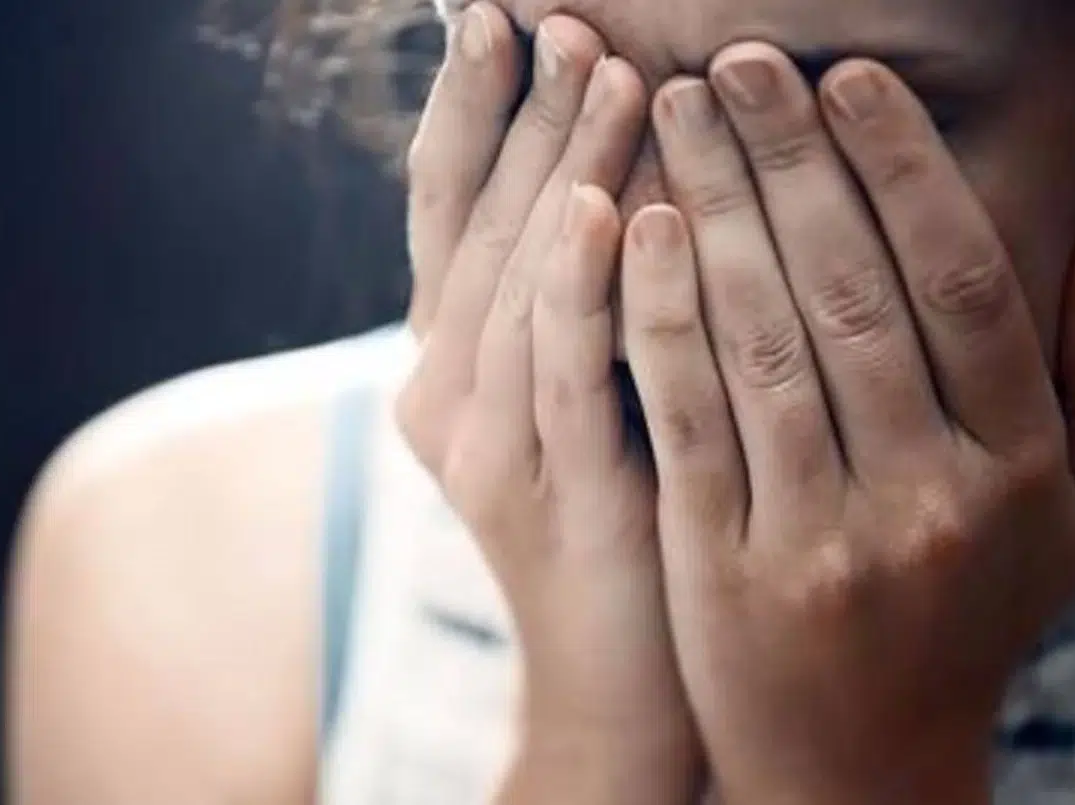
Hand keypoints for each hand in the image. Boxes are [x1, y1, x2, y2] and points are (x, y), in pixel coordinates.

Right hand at [398, 4, 699, 801]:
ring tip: (602, 72)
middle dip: (518, 115)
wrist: (628, 675)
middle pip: (474, 227)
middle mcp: (442, 389)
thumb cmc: (632, 510)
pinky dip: (574, 288)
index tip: (500, 13)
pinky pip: (558, 375)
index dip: (468, 108)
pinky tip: (604, 209)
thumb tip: (629, 163)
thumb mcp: (594, 385)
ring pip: (512, 285)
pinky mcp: (542, 494)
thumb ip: (587, 293)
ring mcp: (481, 445)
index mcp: (449, 356)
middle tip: (560, 17)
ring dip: (555, 173)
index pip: (447, 209)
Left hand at [617, 42, 1074, 804]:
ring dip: (714, 212)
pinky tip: (632, 231)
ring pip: (762, 342)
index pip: (961, 284)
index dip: (901, 170)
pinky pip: (689, 419)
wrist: (861, 765)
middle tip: (736, 66)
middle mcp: (930, 497)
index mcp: (1021, 468)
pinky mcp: (724, 567)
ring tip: (670, 115)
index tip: (847, 80)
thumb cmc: (964, 618)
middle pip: (850, 293)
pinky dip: (660, 316)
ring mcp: (821, 536)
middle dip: (789, 162)